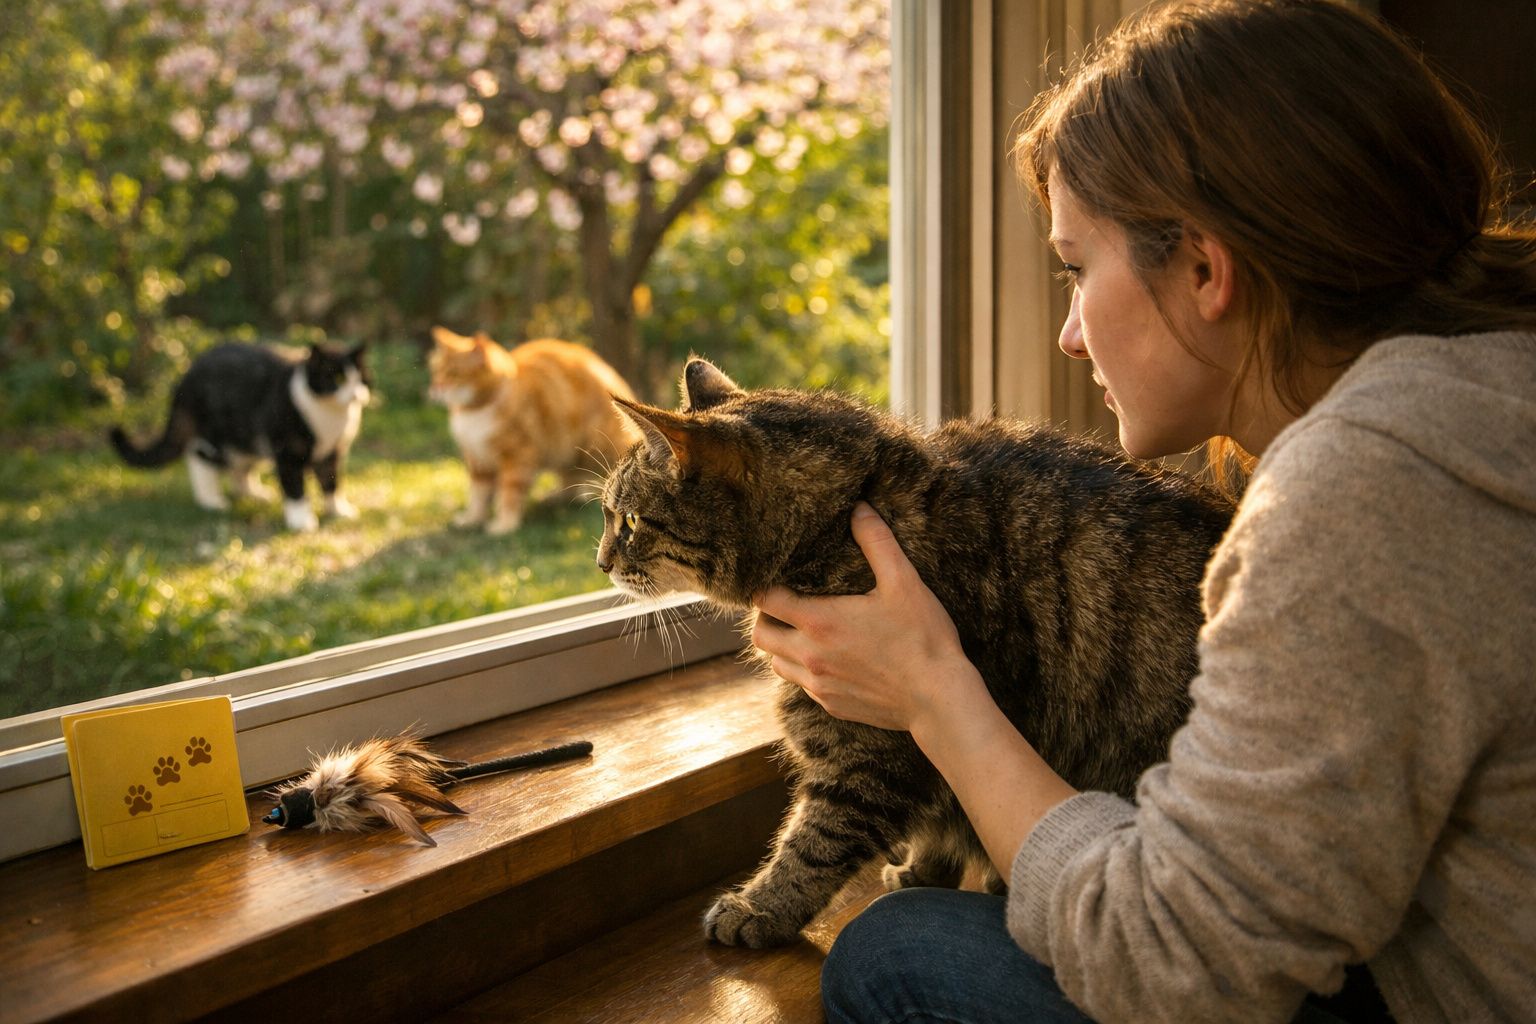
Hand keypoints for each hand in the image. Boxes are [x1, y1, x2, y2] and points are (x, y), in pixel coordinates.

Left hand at [752, 503, 983, 732]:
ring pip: (776, 664)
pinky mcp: (832, 705)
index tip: (778, 577)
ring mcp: (819, 685)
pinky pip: (802, 686)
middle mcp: (810, 656)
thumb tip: (859, 508)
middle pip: (761, 635)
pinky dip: (804, 670)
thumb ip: (876, 542)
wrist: (939, 701)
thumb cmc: (923, 638)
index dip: (765, 585)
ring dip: (782, 646)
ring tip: (803, 631)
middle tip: (785, 604)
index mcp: (820, 621)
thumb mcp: (904, 582)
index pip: (765, 600)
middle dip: (765, 617)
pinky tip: (829, 658)